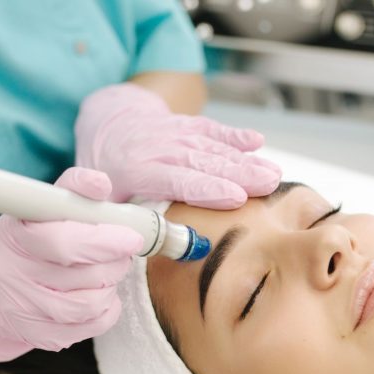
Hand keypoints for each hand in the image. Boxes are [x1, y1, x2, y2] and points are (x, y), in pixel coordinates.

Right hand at [0, 167, 142, 366]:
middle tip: (125, 251)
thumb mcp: (43, 211)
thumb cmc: (34, 245)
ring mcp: (24, 308)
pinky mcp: (41, 335)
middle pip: (85, 274)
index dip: (102, 240)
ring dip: (112, 285)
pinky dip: (109, 309)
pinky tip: (102, 296)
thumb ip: (72, 192)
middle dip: (117, 261)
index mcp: (14, 235)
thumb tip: (99, 184)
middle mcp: (12, 273)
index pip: (61, 240)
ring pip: (91, 302)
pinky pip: (93, 325)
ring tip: (110, 273)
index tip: (131, 238)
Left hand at [74, 83, 280, 208]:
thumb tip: (144, 248)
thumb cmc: (106, 174)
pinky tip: (256, 141)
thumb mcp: (101, 202)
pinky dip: (234, 135)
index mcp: (135, 170)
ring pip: (212, 146)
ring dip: (244, 159)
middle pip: (202, 162)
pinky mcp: (187, 126)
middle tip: (268, 184)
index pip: (176, 180)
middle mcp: (157, 148)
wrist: (108, 124)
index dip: (207, 189)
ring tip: (272, 174)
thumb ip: (123, 222)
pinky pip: (211, 129)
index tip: (236, 198)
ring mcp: (174, 133)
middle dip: (238, 173)